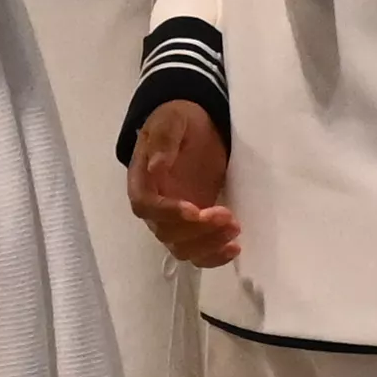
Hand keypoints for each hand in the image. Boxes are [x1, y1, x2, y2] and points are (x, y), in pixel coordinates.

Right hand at [128, 105, 240, 267]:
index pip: (146, 206)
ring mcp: (174, 220)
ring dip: (208, 244)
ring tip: (235, 228)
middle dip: (197, 230)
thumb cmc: (179, 121)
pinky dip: (214, 256)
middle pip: (166, 232)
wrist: (195, 128)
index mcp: (141, 181)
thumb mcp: (172, 121)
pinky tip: (234, 248)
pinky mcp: (194, 227)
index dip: (167, 213)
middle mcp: (154, 207)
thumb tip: (156, 166)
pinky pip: (198, 252)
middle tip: (227, 216)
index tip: (195, 210)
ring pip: (183, 247)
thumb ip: (163, 141)